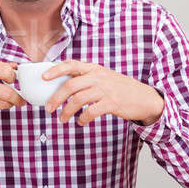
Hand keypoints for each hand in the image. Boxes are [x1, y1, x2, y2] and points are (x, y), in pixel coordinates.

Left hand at [43, 60, 163, 125]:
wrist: (145, 98)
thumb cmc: (121, 89)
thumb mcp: (104, 77)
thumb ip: (87, 79)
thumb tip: (63, 87)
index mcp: (95, 68)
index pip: (71, 64)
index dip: (55, 70)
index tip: (43, 77)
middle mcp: (99, 77)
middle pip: (70, 85)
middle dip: (56, 98)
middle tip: (48, 109)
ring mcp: (106, 89)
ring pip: (78, 100)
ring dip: (67, 112)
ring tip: (63, 119)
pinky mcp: (112, 103)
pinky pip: (91, 112)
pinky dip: (82, 119)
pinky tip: (81, 122)